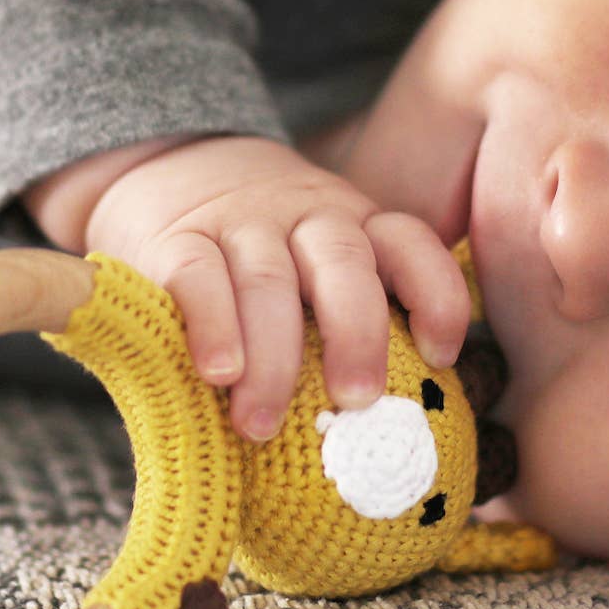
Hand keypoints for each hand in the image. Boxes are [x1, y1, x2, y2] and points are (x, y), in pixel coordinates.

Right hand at [81, 134, 470, 441]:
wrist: (168, 173)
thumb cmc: (267, 257)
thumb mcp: (320, 264)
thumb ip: (352, 321)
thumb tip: (396, 436)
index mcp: (356, 226)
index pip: (411, 242)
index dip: (436, 294)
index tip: (440, 357)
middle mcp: (307, 217)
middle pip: (344, 263)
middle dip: (356, 334)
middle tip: (356, 401)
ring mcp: (241, 224)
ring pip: (268, 279)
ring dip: (273, 358)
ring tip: (262, 425)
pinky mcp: (175, 238)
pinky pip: (197, 275)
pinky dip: (211, 326)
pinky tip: (219, 373)